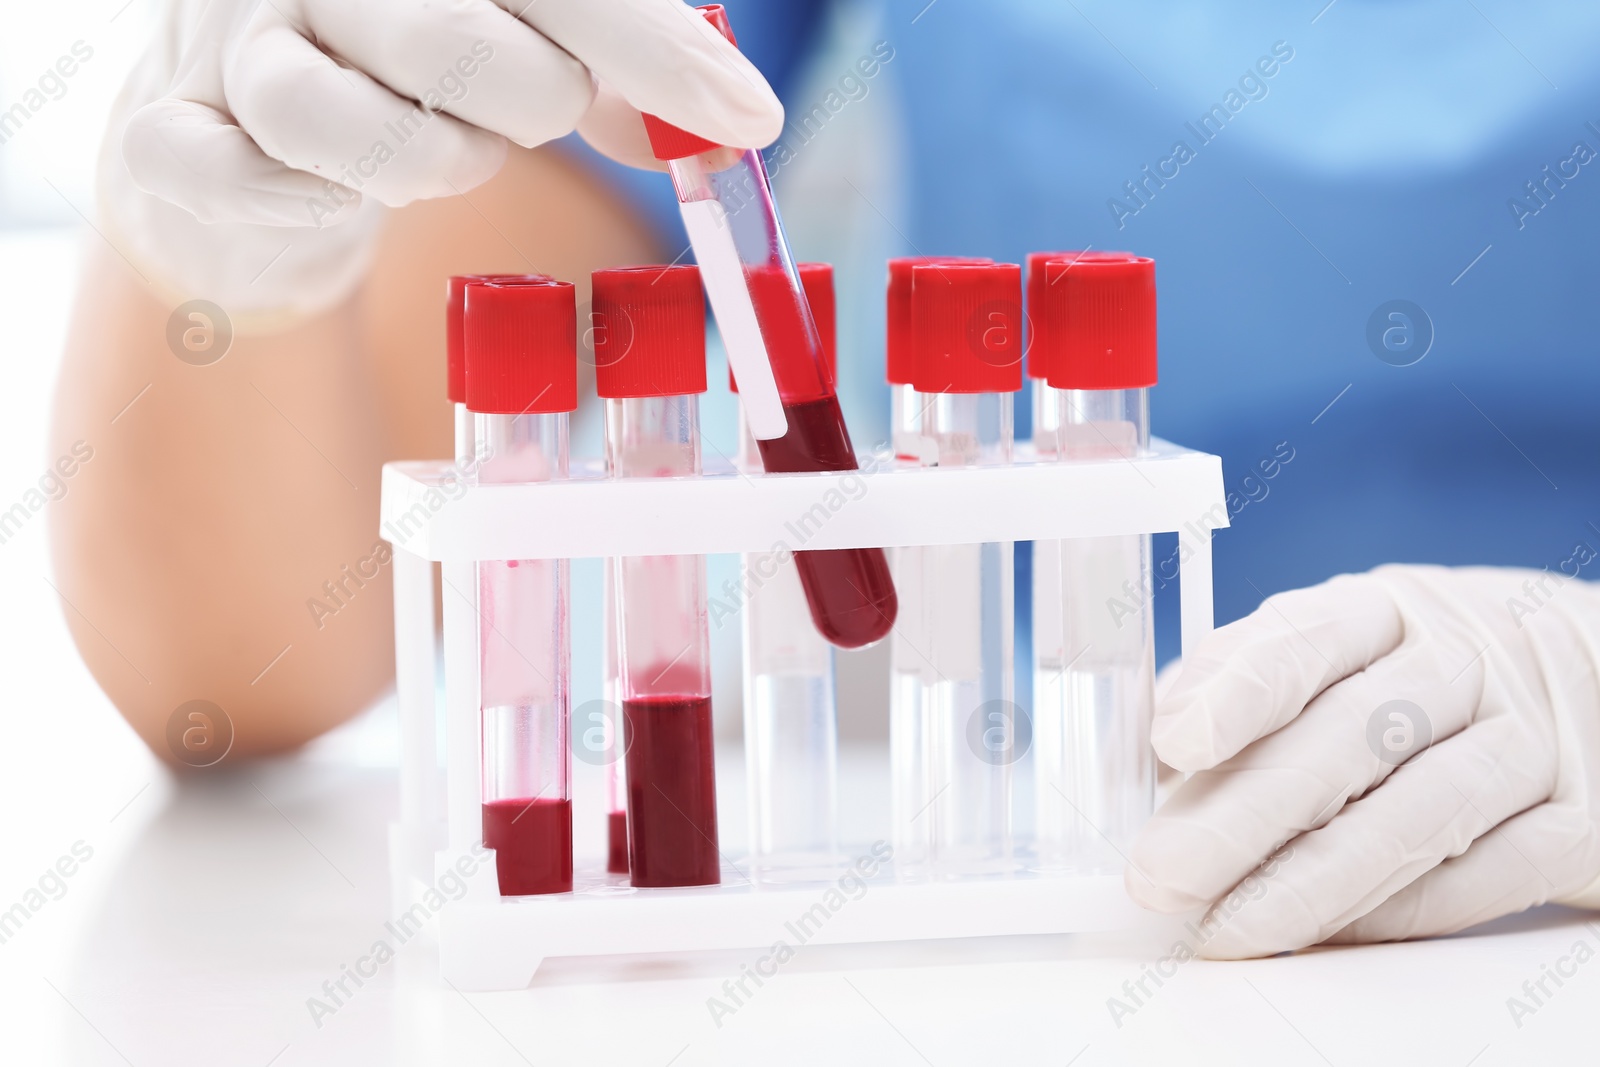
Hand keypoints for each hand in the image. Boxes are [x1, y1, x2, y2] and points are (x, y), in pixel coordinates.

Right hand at [101, 0, 781, 321]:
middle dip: (529, 98)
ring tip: (455, 159)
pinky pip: (215, 168)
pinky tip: (327, 201)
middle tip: (539, 113)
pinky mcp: (170, 130)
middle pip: (445, 31)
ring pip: (322, 109)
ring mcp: (227, 43)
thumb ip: (617, 73)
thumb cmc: (414, 74)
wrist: (249, 130)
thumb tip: (728, 119)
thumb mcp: (526, 49)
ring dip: (424, 162)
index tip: (744, 116)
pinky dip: (284, 197)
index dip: (652, 50)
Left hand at [1127, 564, 1599, 958]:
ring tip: (1224, 927)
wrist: (1595, 683)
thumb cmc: (1424, 674)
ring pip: (1415, 816)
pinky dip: (1400, 912)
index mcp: (1386, 610)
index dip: (1237, 692)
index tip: (1173, 744)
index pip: (1306, 639)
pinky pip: (1489, 876)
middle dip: (1243, 816)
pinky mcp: (1583, 820)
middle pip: (1346, 741)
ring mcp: (1532, 740)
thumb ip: (1246, 682)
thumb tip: (1151, 745)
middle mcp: (1465, 663)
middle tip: (1163, 874)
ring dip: (1307, 882)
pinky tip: (1326, 935)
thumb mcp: (1343, 648)